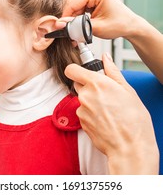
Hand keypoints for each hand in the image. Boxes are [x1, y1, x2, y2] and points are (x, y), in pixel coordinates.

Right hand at [62, 0, 138, 39]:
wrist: (130, 25)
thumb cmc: (119, 24)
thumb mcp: (97, 28)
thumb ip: (78, 26)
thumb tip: (62, 25)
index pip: (72, 3)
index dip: (65, 18)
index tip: (60, 29)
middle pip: (72, 6)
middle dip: (71, 21)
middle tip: (72, 35)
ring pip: (74, 9)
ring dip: (74, 22)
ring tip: (78, 33)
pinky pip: (79, 9)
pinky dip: (79, 19)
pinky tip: (82, 27)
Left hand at [64, 53, 158, 173]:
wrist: (130, 147)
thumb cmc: (134, 120)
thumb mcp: (127, 90)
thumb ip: (112, 71)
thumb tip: (105, 58)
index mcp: (96, 84)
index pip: (71, 69)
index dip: (76, 69)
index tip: (82, 71)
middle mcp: (85, 96)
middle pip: (77, 84)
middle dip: (87, 85)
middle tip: (104, 92)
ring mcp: (81, 110)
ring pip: (82, 99)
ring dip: (90, 101)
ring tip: (108, 109)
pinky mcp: (81, 122)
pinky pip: (83, 112)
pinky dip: (90, 113)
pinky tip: (104, 118)